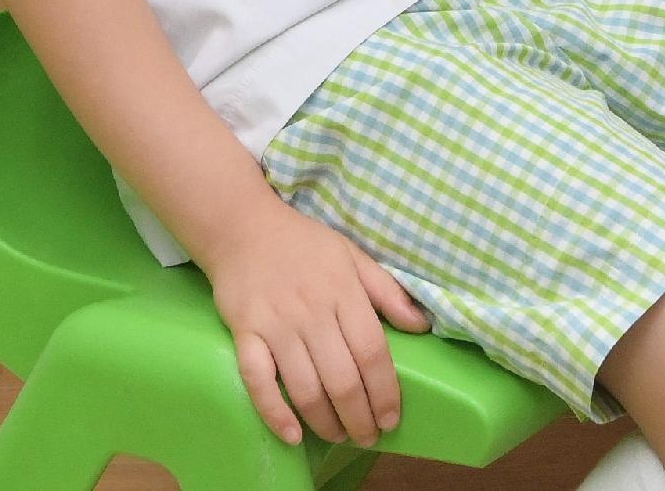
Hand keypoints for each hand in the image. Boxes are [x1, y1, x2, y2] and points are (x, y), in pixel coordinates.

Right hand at [201, 194, 425, 447]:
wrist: (242, 227)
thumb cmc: (304, 244)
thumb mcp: (353, 256)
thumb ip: (388, 292)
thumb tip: (422, 325)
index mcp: (344, 293)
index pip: (372, 353)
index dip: (385, 393)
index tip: (391, 419)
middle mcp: (312, 313)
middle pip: (341, 379)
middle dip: (359, 418)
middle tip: (367, 437)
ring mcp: (276, 326)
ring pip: (305, 388)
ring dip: (325, 422)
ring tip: (339, 436)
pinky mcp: (245, 334)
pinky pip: (258, 381)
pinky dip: (274, 412)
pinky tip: (292, 435)